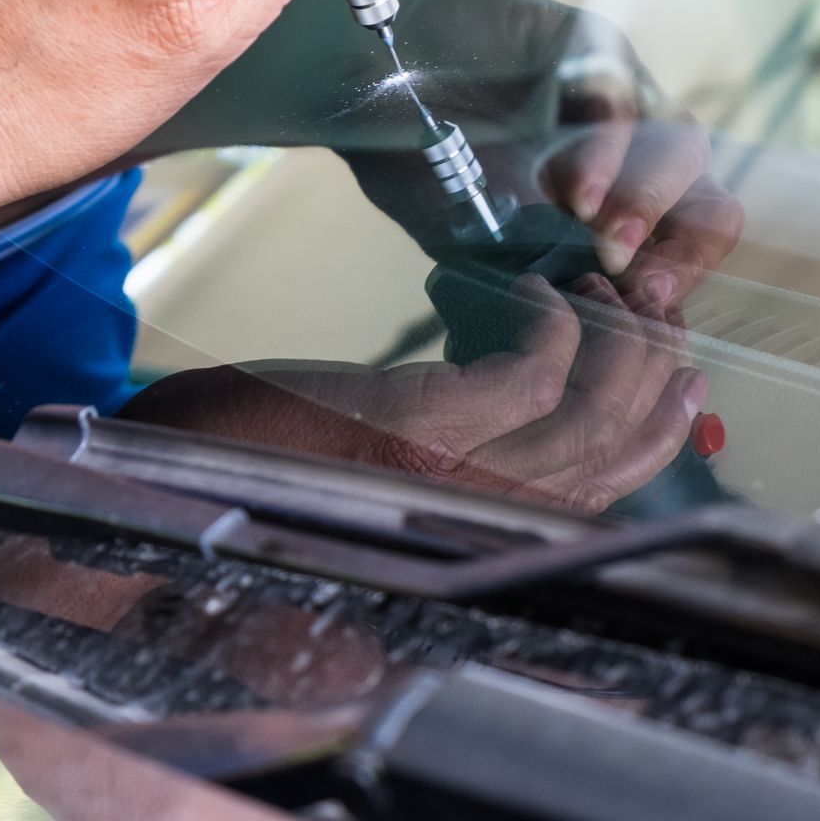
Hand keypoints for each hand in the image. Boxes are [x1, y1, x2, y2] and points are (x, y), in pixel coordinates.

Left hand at [123, 274, 704, 512]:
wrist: (141, 511)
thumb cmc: (241, 485)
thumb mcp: (363, 483)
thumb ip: (438, 462)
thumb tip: (488, 414)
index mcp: (466, 534)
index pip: (602, 495)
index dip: (655, 435)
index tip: (678, 379)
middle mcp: (475, 518)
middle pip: (614, 450)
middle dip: (655, 375)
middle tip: (664, 313)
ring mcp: (453, 478)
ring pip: (591, 409)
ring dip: (619, 339)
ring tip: (611, 286)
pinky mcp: (419, 429)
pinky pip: (534, 369)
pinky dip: (552, 320)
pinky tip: (539, 288)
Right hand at [340, 0, 744, 309]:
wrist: (359, 78)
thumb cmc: (421, 162)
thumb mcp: (480, 248)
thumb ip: (538, 287)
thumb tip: (583, 355)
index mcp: (618, 212)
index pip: (687, 256)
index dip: (678, 288)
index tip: (645, 316)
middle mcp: (633, 159)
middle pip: (711, 205)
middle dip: (685, 253)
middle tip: (640, 285)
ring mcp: (620, 100)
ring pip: (683, 150)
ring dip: (650, 204)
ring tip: (605, 242)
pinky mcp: (592, 47)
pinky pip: (623, 95)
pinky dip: (607, 151)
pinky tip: (573, 191)